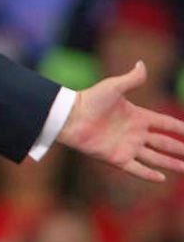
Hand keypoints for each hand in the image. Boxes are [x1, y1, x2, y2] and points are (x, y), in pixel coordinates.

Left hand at [57, 61, 183, 182]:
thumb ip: (131, 79)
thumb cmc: (90, 100)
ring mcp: (127, 147)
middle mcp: (135, 133)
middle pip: (164, 143)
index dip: (179, 128)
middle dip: (180, 148)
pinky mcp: (117, 158)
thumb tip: (142, 63)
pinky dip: (149, 174)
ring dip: (171, 163)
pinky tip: (162, 178)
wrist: (70, 117)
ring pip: (155, 158)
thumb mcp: (113, 87)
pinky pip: (136, 168)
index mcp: (137, 116)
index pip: (164, 123)